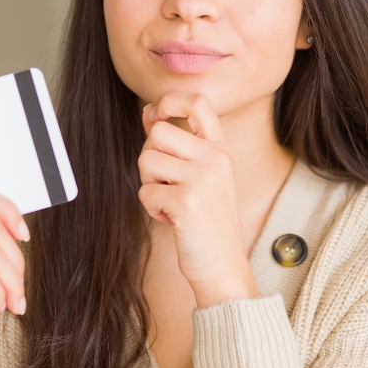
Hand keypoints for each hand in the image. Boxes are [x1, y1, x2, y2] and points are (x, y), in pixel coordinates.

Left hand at [138, 92, 259, 306]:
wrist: (223, 266)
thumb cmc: (207, 222)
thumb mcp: (202, 176)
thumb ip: (178, 145)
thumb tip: (149, 112)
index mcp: (221, 150)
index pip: (198, 102)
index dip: (170, 101)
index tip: (156, 114)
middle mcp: (215, 159)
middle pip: (158, 132)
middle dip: (150, 157)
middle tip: (166, 182)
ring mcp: (202, 179)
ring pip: (146, 159)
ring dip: (149, 183)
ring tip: (170, 201)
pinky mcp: (186, 202)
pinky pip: (145, 191)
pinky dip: (151, 208)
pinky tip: (172, 219)